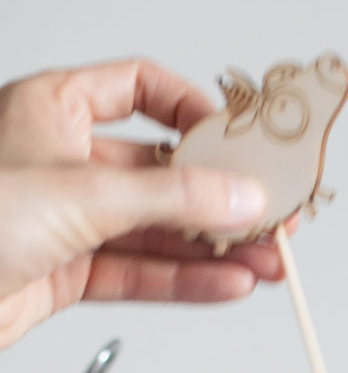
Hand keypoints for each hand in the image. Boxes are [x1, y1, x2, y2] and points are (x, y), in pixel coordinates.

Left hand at [0, 59, 289, 348]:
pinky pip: (140, 272)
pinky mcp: (65, 271)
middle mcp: (59, 159)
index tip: (241, 141)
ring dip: (213, 246)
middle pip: (160, 169)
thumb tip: (239, 194)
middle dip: (220, 196)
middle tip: (271, 213)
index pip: (140, 89)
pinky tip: (227, 283)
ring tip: (266, 260)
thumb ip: (172, 197)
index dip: (194, 112)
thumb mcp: (82, 195)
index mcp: (51, 108)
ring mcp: (64, 218)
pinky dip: (186, 280)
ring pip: (156, 228)